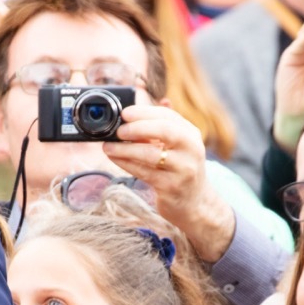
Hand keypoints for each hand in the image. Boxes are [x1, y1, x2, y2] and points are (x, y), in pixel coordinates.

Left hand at [106, 104, 232, 263]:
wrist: (195, 204)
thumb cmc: (180, 169)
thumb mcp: (177, 145)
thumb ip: (160, 125)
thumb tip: (138, 100)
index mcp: (190, 134)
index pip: (168, 116)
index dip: (144, 112)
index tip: (124, 112)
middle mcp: (191, 149)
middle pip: (165, 130)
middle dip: (138, 127)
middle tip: (118, 129)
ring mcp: (183, 169)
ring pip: (152, 154)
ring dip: (126, 149)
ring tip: (108, 146)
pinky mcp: (171, 187)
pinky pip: (145, 173)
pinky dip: (127, 164)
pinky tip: (116, 160)